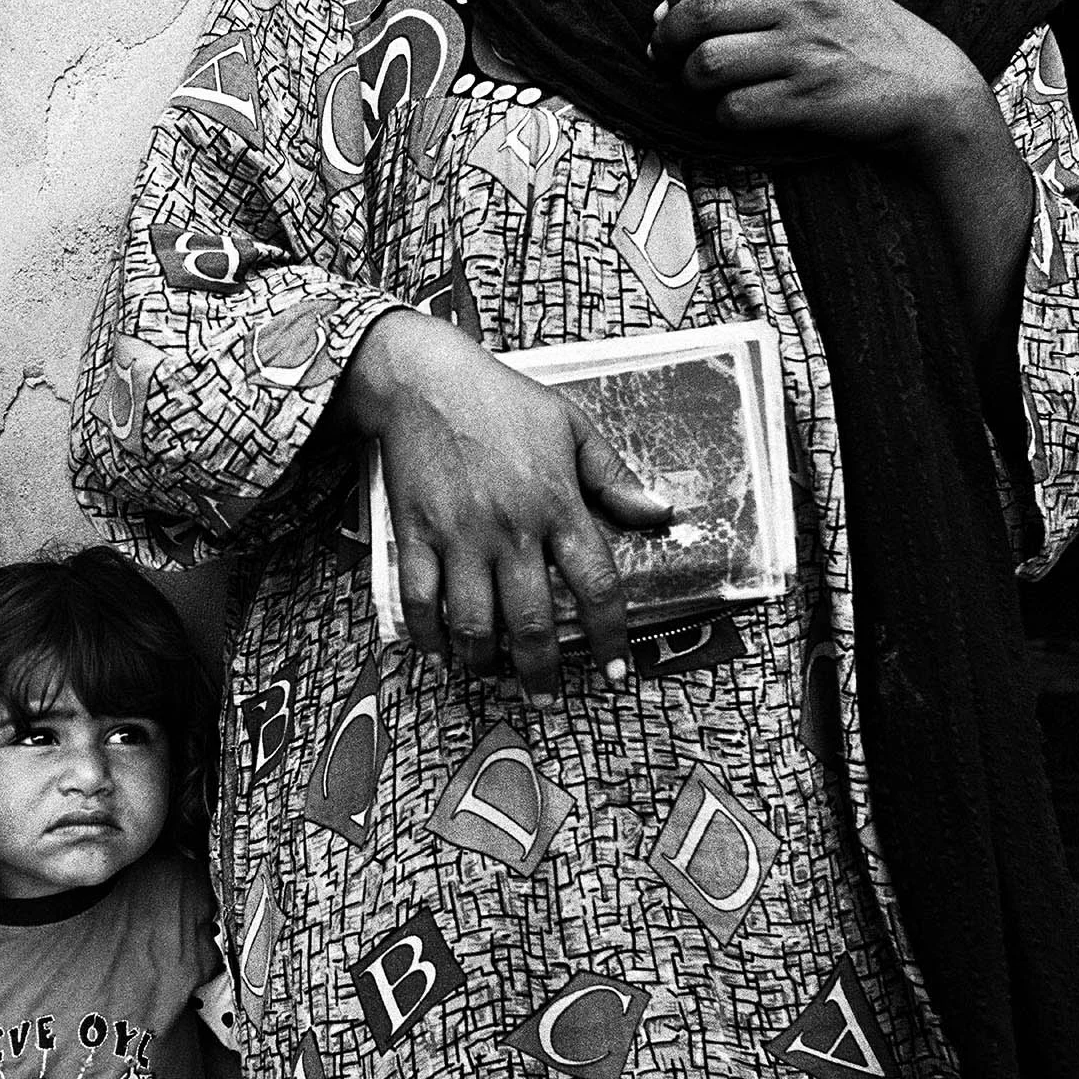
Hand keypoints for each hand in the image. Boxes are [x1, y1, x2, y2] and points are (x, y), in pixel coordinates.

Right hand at [344, 309, 672, 696]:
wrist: (424, 381)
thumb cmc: (503, 399)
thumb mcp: (572, 426)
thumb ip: (614, 476)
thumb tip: (661, 514)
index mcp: (557, 505)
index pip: (596, 585)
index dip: (610, 636)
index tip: (616, 670)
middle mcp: (511, 530)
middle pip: (532, 621)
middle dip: (542, 671)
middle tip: (547, 698)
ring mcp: (460, 537)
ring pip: (474, 623)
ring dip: (486, 663)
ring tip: (494, 679)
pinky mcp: (416, 536)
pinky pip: (421, 602)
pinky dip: (430, 636)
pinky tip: (442, 653)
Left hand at [650, 0, 998, 161]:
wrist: (933, 92)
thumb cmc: (878, 45)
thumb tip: (696, 3)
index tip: (670, 13)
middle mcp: (806, 5)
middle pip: (704, 9)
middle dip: (669, 37)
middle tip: (664, 55)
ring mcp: (806, 52)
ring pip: (709, 61)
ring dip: (690, 80)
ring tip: (699, 87)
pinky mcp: (808, 100)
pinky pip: (734, 108)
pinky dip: (722, 116)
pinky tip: (733, 112)